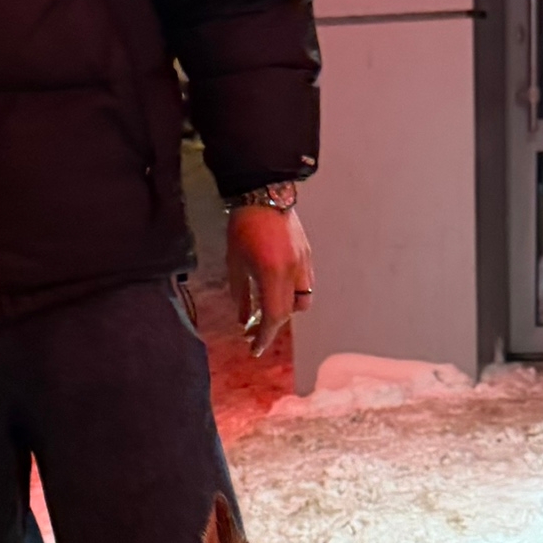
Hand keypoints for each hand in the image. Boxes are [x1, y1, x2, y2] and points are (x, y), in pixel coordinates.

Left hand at [226, 203, 313, 356]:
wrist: (264, 193)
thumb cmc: (244, 226)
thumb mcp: (235, 263)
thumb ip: (241, 294)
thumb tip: (243, 319)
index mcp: (273, 274)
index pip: (274, 316)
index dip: (264, 336)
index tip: (254, 348)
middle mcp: (294, 271)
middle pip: (289, 312)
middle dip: (272, 326)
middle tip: (256, 332)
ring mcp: (304, 263)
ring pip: (302, 300)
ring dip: (286, 310)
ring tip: (267, 309)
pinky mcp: (307, 255)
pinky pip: (304, 284)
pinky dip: (292, 293)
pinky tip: (276, 290)